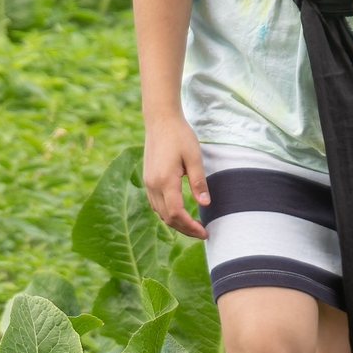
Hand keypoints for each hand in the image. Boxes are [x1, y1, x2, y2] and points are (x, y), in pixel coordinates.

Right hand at [143, 116, 209, 238]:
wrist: (160, 120)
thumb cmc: (180, 135)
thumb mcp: (194, 157)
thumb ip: (199, 182)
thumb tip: (205, 204)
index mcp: (165, 180)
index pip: (176, 213)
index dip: (190, 227)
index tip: (204, 232)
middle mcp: (153, 184)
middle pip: (167, 218)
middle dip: (184, 229)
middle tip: (202, 232)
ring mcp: (148, 182)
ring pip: (160, 213)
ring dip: (175, 222)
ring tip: (193, 225)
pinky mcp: (147, 179)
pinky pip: (155, 204)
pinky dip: (167, 213)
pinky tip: (179, 212)